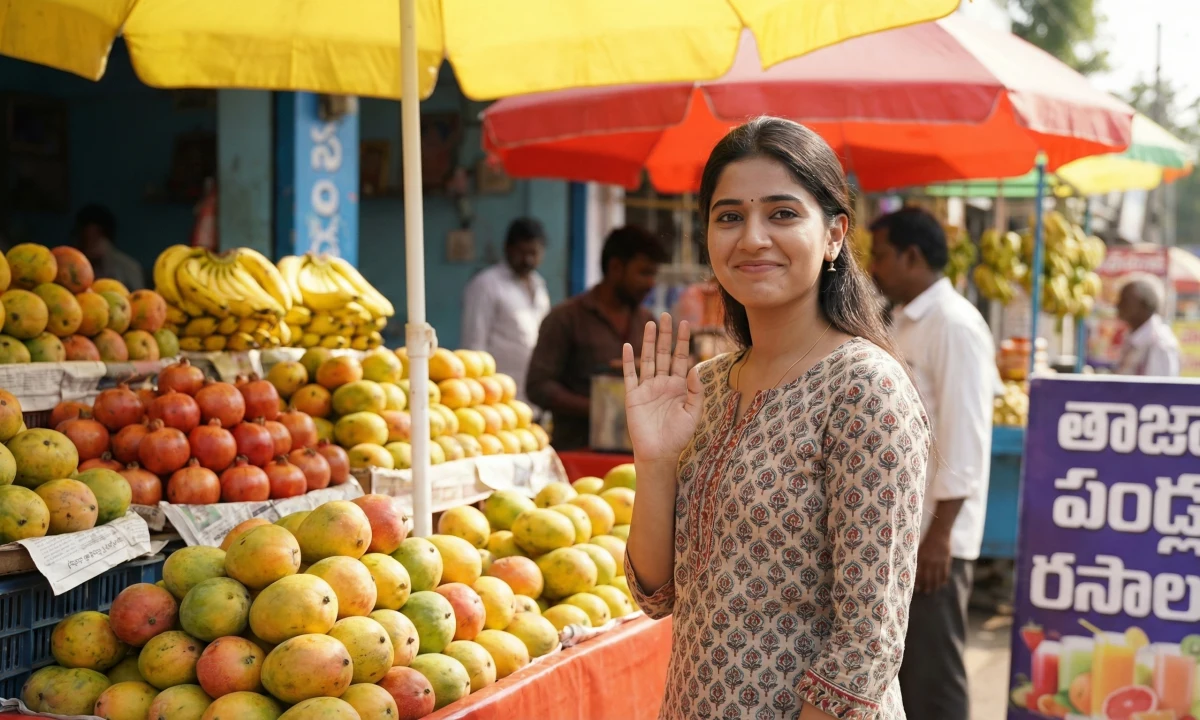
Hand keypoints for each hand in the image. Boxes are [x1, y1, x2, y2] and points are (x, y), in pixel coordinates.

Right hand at [622, 313, 703, 465]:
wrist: (660, 453)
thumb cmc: (679, 436)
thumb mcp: (693, 413)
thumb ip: (696, 391)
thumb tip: (695, 368)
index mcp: (679, 386)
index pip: (681, 358)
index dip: (683, 341)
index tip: (686, 323)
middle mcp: (662, 383)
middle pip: (663, 353)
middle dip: (665, 335)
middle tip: (666, 315)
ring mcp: (647, 388)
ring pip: (648, 359)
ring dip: (648, 342)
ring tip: (650, 323)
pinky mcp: (633, 396)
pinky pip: (630, 375)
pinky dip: (628, 361)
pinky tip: (628, 346)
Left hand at [915, 531, 952, 593]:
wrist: (939, 533)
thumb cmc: (926, 540)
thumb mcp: (919, 549)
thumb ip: (917, 559)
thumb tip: (913, 570)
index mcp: (921, 558)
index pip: (919, 573)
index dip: (917, 582)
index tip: (916, 588)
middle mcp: (929, 561)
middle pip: (927, 577)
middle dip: (926, 586)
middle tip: (925, 592)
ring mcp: (939, 561)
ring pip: (936, 576)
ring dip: (934, 585)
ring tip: (933, 590)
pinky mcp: (946, 560)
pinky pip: (945, 572)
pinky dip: (944, 579)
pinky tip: (942, 583)